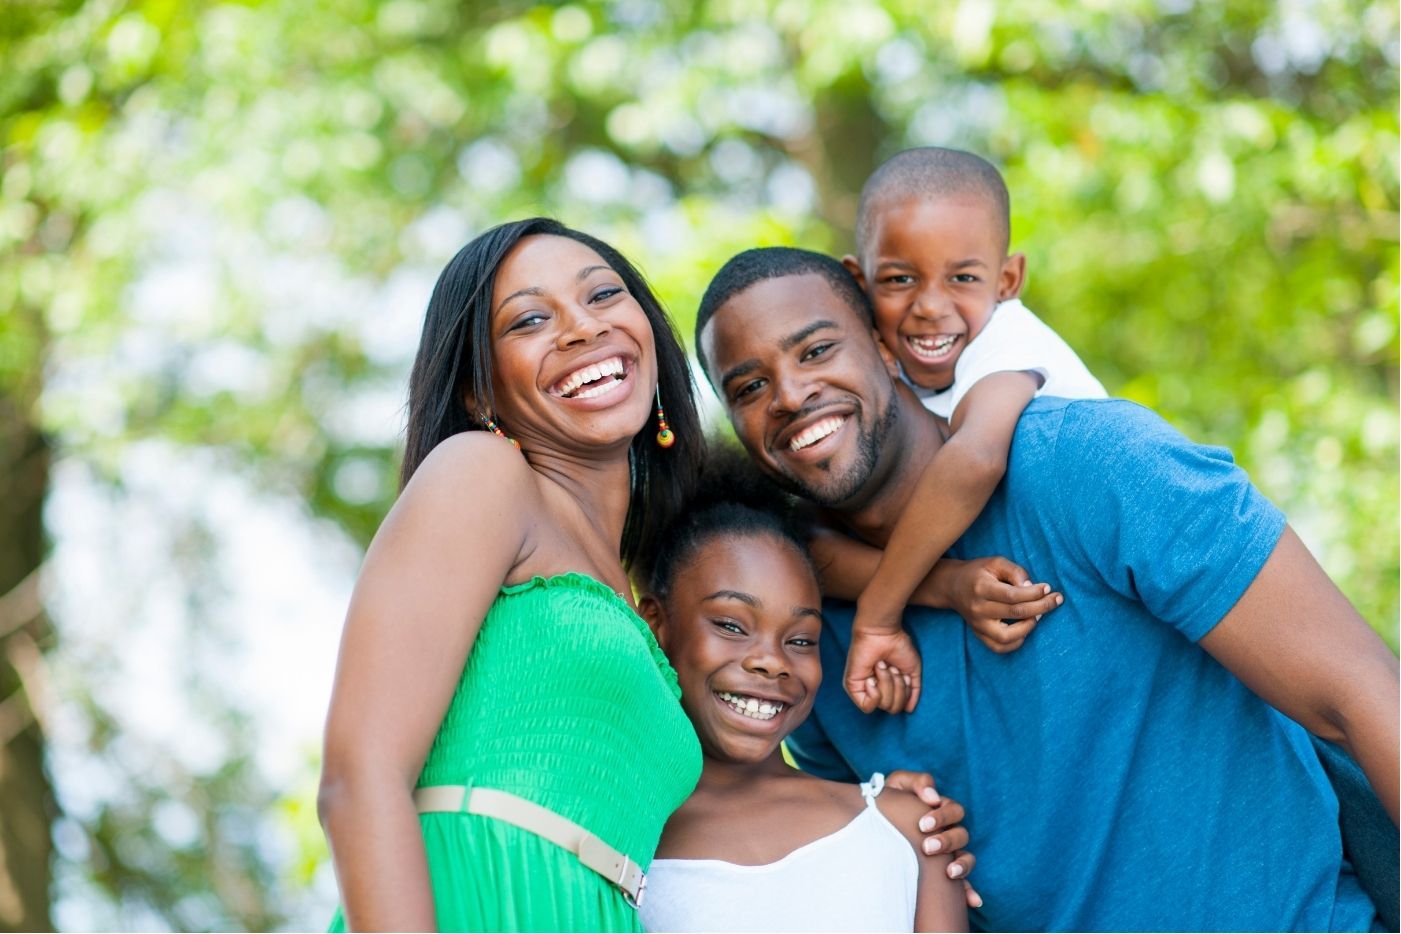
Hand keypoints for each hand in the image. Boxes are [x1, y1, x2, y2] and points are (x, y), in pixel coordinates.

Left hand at [845, 621, 921, 713]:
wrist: (883, 633)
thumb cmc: (898, 646)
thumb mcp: (911, 671)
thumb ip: (913, 692)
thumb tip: (909, 710)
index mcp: (888, 687)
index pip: (899, 706)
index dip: (905, 693)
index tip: (904, 674)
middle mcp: (875, 690)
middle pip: (892, 709)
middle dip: (898, 688)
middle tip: (892, 668)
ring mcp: (864, 689)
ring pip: (883, 705)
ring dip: (887, 684)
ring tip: (882, 666)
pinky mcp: (853, 686)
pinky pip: (867, 706)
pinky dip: (875, 694)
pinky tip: (872, 679)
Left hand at [884, 770, 982, 909]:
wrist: (871, 823)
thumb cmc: (889, 802)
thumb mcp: (898, 786)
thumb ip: (916, 782)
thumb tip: (932, 796)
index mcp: (941, 810)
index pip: (954, 811)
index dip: (941, 817)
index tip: (922, 825)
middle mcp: (949, 832)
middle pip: (961, 834)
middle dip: (946, 841)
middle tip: (927, 847)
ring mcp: (950, 854)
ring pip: (967, 858)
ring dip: (962, 865)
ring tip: (949, 873)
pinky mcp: (945, 874)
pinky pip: (964, 884)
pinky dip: (970, 892)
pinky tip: (973, 901)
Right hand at [947, 556, 1061, 653]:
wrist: (952, 586)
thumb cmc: (978, 572)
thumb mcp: (996, 562)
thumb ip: (1016, 572)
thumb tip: (1034, 588)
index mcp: (981, 587)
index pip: (1013, 595)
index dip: (1034, 593)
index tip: (1047, 588)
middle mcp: (978, 609)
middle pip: (1015, 613)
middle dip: (1041, 607)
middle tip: (1056, 600)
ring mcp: (977, 624)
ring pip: (1006, 637)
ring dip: (1028, 627)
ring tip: (1037, 616)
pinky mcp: (978, 634)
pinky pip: (998, 647)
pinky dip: (1015, 643)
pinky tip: (1025, 630)